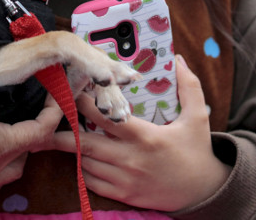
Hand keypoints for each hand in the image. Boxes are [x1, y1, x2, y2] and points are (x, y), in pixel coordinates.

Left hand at [54, 55, 229, 210]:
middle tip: (50, 116)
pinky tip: (81, 157)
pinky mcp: (124, 196)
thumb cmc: (198, 151)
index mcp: (145, 137)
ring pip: (86, 163)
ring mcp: (125, 180)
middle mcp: (130, 159)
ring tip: (60, 134)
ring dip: (73, 149)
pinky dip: (83, 169)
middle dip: (64, 130)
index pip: (106, 119)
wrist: (204, 192)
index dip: (85, 105)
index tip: (75, 92)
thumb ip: (189, 86)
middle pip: (86, 144)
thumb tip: (179, 58)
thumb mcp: (198, 117)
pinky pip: (93, 183)